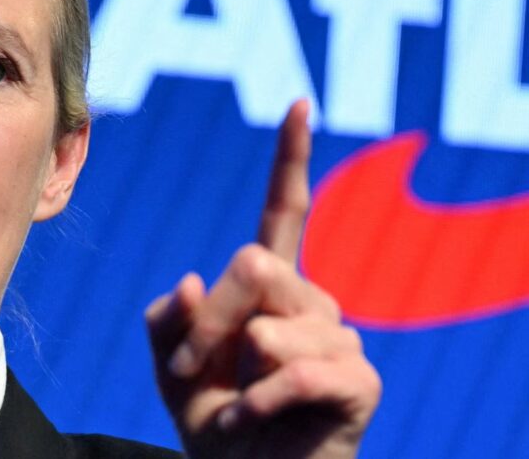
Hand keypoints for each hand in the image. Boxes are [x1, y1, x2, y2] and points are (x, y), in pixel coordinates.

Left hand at [146, 100, 381, 457]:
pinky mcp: (360, 382)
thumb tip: (192, 279)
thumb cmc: (216, 423)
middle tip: (189, 371)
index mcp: (273, 288)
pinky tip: (251, 422)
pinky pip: (302, 371)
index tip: (298, 104)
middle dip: (209, 321)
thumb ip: (168, 321)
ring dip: (232, 376)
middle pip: (255, 263)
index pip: (286, 211)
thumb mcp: (170, 367)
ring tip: (235, 408)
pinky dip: (259, 404)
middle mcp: (313, 302)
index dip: (291, 160)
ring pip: (274, 324)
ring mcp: (340, 339)